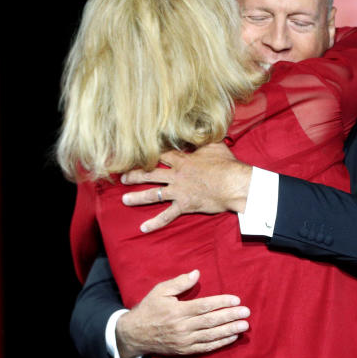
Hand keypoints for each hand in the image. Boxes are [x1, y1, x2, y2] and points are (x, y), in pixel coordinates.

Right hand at [115, 269, 249, 357]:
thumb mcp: (160, 291)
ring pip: (210, 335)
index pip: (204, 306)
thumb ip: (179, 282)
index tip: (236, 299)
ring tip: (244, 325)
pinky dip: (220, 343)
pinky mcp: (184, 350)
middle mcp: (182, 326)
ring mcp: (184, 340)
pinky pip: (205, 347)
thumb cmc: (149, 309)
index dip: (221, 302)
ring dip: (229, 330)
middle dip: (230, 316)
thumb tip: (197, 273)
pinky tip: (231, 338)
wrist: (134, 334)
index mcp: (177, 310)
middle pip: (210, 321)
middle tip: (246, 312)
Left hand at [121, 143, 251, 232]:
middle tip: (123, 178)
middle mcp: (176, 175)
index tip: (136, 155)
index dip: (146, 155)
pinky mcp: (184, 205)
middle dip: (134, 175)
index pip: (159, 155)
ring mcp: (179, 191)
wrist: (233, 184)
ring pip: (153, 194)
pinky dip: (155, 222)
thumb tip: (201, 130)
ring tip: (124, 199)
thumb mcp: (214, 145)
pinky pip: (167, 215)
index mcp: (182, 160)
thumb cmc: (226, 164)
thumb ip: (203, 140)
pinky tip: (143, 228)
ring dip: (137, 197)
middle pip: (149, 174)